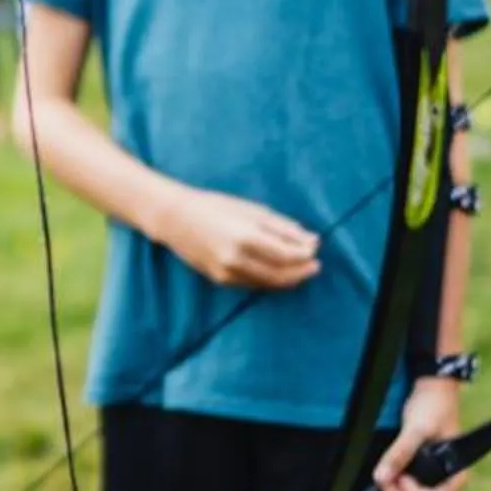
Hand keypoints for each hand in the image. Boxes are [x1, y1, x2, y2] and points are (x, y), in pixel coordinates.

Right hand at [156, 186, 319, 290]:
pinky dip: (270, 280)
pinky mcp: (220, 280)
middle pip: (280, 274)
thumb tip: (311, 240)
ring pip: (267, 283)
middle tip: (315, 265)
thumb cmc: (214, 206)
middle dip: (301, 271)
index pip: (286, 255)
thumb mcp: (250, 209)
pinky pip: (253, 284)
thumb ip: (281, 226)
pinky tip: (278, 272)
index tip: (316, 250)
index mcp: (245, 236)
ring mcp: (226, 272)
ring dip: (289, 279)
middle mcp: (236, 258)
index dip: (304, 255)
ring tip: (301, 270)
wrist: (174, 219)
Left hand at [371, 379, 465, 490]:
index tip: (402, 478)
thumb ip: (400, 452)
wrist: (431, 394)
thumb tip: (381, 477)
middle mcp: (445, 483)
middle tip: (383, 490)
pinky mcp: (418, 480)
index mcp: (455, 474)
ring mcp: (431, 483)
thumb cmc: (432, 408)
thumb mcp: (416, 428)